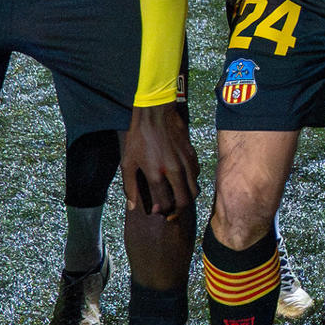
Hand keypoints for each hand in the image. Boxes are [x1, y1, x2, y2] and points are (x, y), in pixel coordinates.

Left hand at [120, 103, 198, 217]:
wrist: (155, 113)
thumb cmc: (138, 137)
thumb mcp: (128, 162)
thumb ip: (130, 187)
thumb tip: (132, 207)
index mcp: (156, 174)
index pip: (165, 203)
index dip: (162, 211)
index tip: (157, 211)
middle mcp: (174, 171)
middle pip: (184, 201)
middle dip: (178, 211)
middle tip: (171, 212)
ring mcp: (185, 163)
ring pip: (194, 190)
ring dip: (186, 198)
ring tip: (178, 198)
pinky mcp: (192, 154)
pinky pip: (196, 175)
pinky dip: (191, 183)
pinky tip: (182, 181)